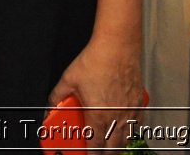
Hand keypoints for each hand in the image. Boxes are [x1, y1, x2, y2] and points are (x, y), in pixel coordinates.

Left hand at [46, 36, 143, 151]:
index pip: (94, 146)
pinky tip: (125, 128)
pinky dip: (130, 131)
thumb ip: (57, 96)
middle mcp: (115, 116)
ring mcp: (129, 110)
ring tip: (110, 146)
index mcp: (97, 115)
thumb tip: (51, 106)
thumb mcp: (69, 79)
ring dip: (117, 146)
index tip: (86, 154)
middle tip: (97, 153)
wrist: (118, 44)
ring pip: (126, 139)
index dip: (89, 154)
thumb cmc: (97, 59)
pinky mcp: (138, 102)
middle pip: (113, 149)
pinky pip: (137, 124)